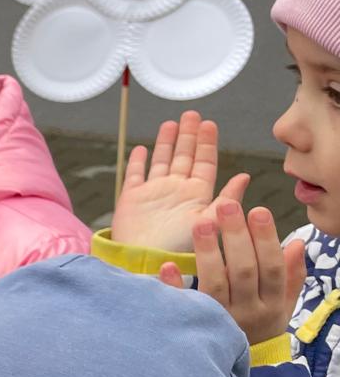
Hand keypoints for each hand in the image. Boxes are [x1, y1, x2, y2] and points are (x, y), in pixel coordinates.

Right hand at [111, 111, 249, 250]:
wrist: (145, 262)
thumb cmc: (179, 249)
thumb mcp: (209, 222)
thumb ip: (226, 199)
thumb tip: (245, 176)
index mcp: (197, 195)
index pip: (204, 162)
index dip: (207, 143)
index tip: (209, 124)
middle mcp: (176, 191)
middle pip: (184, 156)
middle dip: (188, 135)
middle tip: (192, 114)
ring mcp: (154, 194)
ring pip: (162, 161)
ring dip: (166, 142)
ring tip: (171, 123)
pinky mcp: (132, 198)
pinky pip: (135, 175)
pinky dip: (138, 162)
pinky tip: (142, 149)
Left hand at [162, 199, 303, 345]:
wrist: (235, 368)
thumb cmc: (259, 326)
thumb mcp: (282, 306)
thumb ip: (290, 275)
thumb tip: (297, 243)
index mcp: (272, 305)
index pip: (271, 268)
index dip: (266, 240)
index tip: (258, 210)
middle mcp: (247, 314)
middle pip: (243, 272)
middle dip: (236, 237)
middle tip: (227, 205)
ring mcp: (219, 322)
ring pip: (215, 285)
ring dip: (208, 253)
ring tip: (201, 223)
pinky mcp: (193, 329)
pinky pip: (183, 307)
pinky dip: (175, 287)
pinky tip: (167, 265)